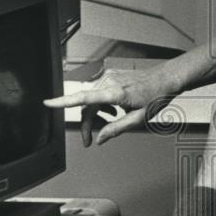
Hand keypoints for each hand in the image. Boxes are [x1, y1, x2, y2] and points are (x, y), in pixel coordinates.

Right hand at [43, 64, 179, 145]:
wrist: (167, 78)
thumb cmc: (156, 96)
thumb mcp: (138, 119)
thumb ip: (116, 129)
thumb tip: (100, 139)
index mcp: (115, 93)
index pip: (84, 98)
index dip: (64, 101)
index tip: (48, 103)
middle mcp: (110, 82)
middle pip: (87, 105)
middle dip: (86, 124)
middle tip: (90, 140)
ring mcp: (110, 77)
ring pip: (92, 99)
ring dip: (95, 114)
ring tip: (109, 122)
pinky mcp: (112, 75)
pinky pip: (99, 92)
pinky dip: (101, 104)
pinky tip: (113, 112)